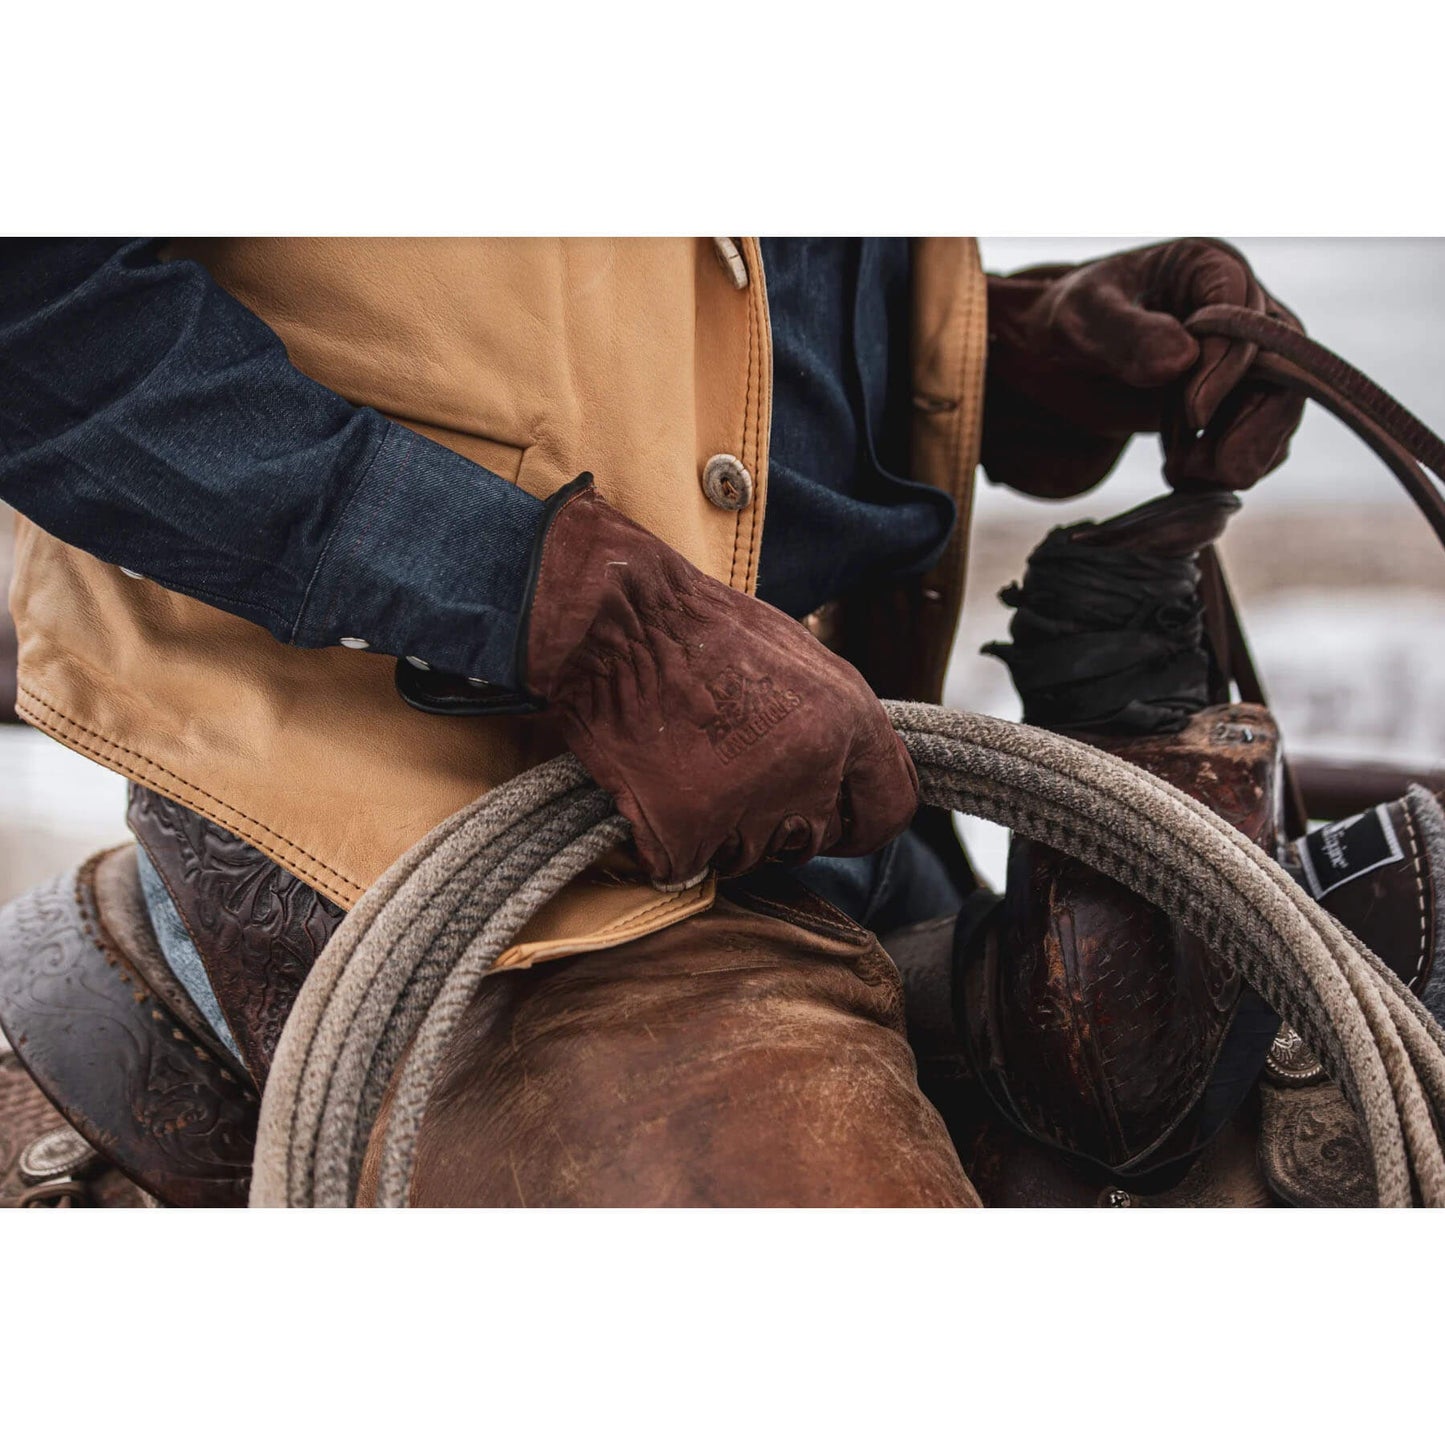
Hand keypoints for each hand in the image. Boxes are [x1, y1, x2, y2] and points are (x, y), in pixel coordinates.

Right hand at [522, 479, 917, 887]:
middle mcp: (811, 771)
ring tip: (684, 765)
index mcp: (848, 721)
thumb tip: (845, 771)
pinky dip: (663, 842)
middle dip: (776, 822)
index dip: (858, 819)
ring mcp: (750, 809)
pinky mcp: (688, 835)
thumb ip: (833, 723)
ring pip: (748, 858)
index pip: (889, 810)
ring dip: (717, 832)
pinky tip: (650, 789)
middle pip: (813, 841)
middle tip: (727, 771)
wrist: (617, 621)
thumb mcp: (797, 657)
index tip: (831, 816)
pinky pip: (684, 866)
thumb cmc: (697, 629)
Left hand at [982, 238, 1305, 496]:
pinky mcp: (1239, 402)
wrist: (1061, 359)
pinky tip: (1185, 478)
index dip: (1230, 366)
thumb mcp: (1081, 318)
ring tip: (1183, 476)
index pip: (1247, 316)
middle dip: (1255, 427)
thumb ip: (1125, 334)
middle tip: (1212, 470)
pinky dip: (1231, 468)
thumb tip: (1180, 359)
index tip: (1193, 413)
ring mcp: (1248, 359)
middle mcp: (1244, 310)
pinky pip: (1261, 439)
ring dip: (1244, 455)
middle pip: (1286, 368)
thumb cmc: (1070, 323)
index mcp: (1210, 268)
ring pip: (1279, 411)